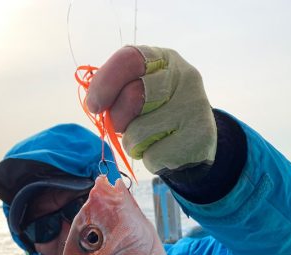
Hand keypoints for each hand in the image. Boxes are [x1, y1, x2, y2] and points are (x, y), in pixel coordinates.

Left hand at [86, 45, 216, 174]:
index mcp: (165, 59)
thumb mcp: (141, 91)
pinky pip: (152, 155)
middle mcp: (184, 77)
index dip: (105, 82)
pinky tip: (162, 150)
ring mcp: (193, 108)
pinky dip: (148, 158)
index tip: (94, 105)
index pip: (129, 59)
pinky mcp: (196, 138)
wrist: (194, 142)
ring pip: (138, 132)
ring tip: (148, 139)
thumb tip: (95, 102)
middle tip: (121, 126)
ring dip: (133, 142)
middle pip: (132, 96)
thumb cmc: (158, 113)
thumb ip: (119, 89)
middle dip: (118, 117)